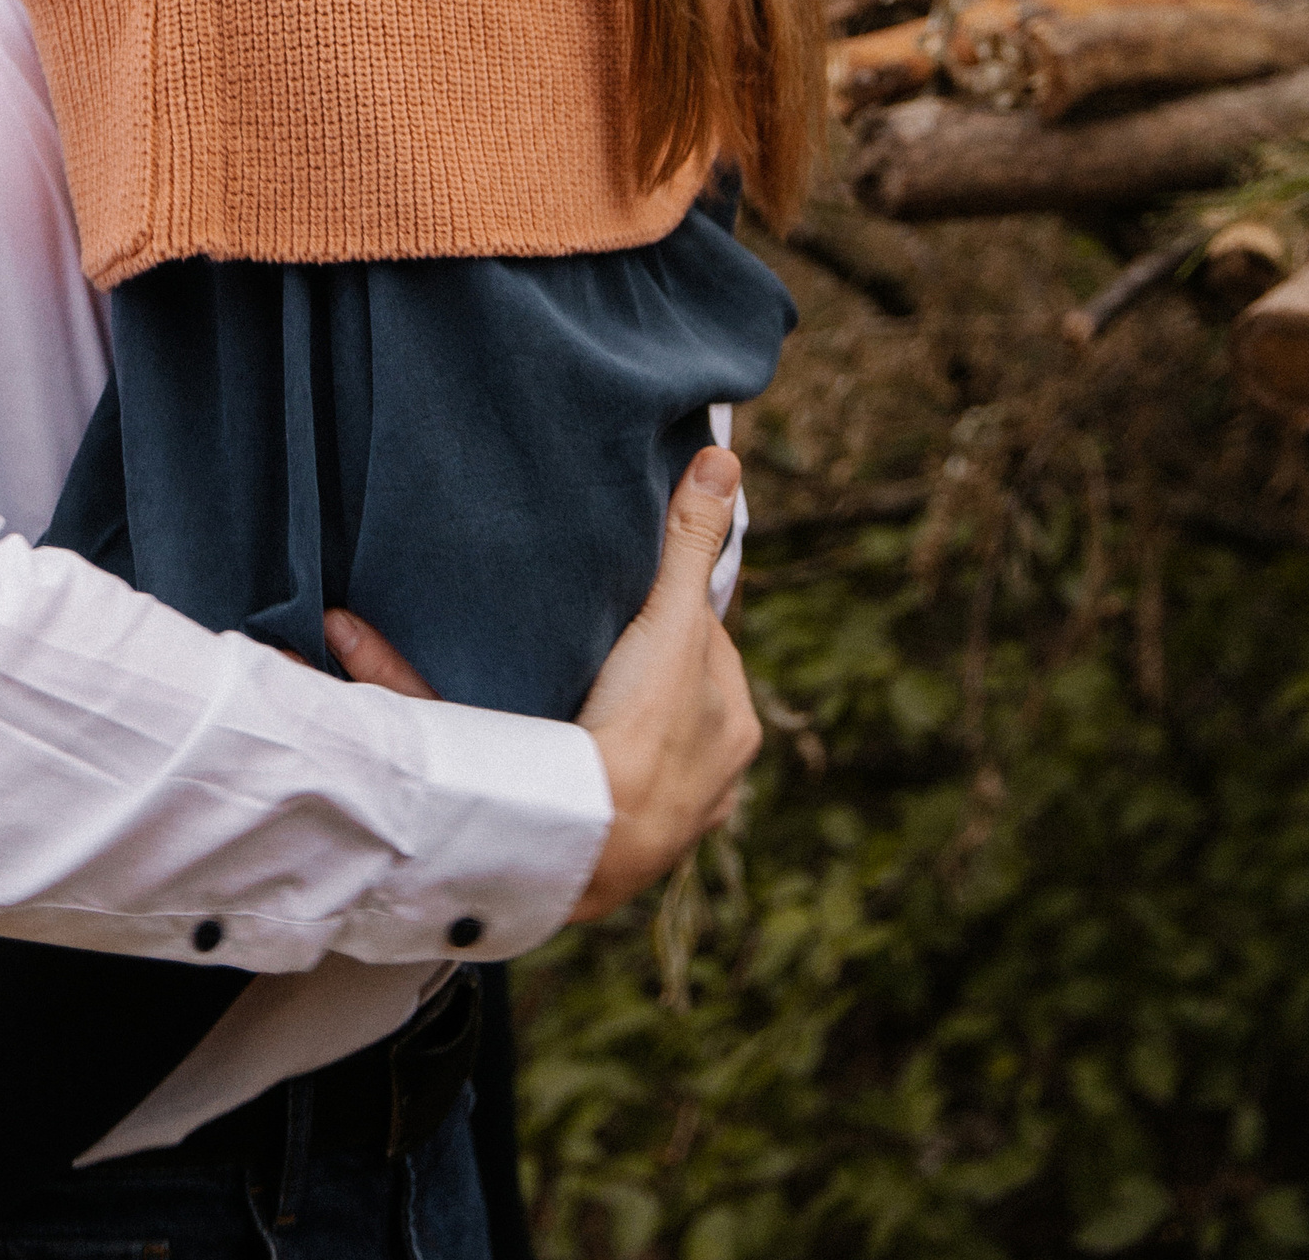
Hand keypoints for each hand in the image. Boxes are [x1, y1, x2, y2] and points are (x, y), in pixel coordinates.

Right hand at [569, 446, 758, 919]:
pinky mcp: (638, 849)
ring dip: (623, 722)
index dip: (663, 613)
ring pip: (655, 746)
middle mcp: (724, 770)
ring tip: (572, 697)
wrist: (594, 840)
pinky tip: (572, 760)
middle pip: (680, 693)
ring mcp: (683, 815)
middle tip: (587, 644)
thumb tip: (722, 459)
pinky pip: (625, 794)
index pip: (702, 641)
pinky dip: (605, 774)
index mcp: (736, 716)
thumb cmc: (636, 723)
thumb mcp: (666, 619)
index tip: (621, 600)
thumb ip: (689, 542)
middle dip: (644, 668)